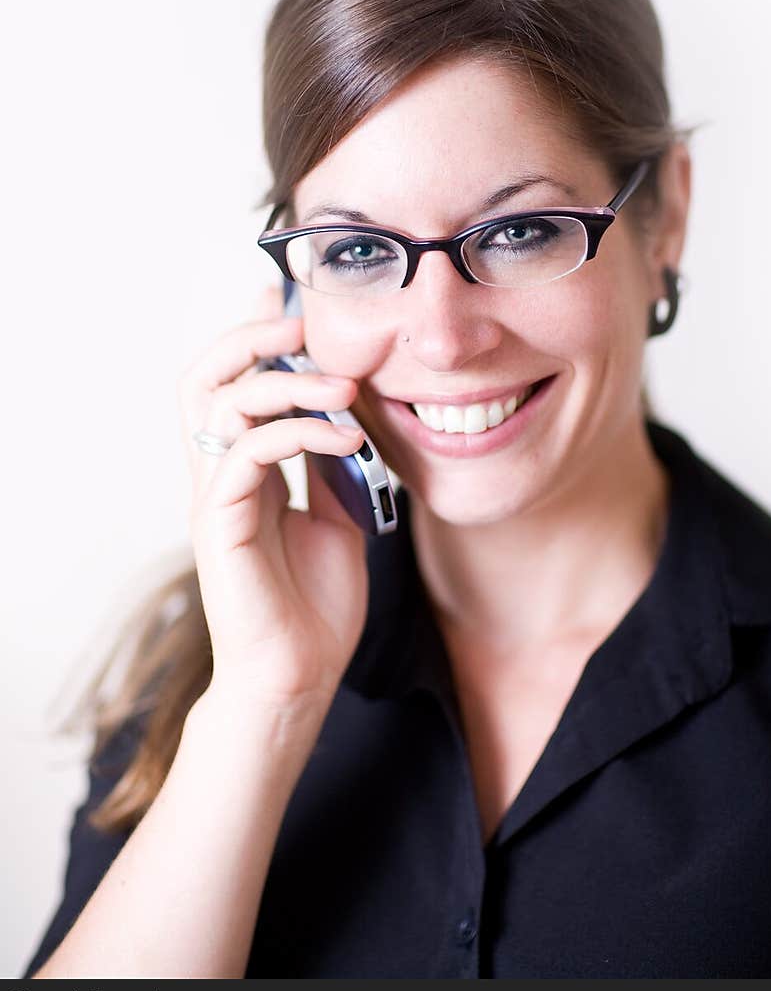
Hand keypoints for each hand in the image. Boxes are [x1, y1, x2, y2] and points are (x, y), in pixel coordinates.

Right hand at [177, 286, 369, 713]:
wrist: (298, 679)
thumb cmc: (314, 607)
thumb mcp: (336, 519)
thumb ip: (330, 470)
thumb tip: (348, 422)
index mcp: (243, 471)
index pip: (228, 385)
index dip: (252, 340)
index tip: (297, 312)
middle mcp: (219, 476)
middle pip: (202, 378)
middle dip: (248, 338)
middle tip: (301, 325)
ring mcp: (216, 498)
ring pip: (221, 404)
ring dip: (287, 383)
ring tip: (344, 389)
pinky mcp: (221, 524)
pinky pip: (246, 453)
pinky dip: (297, 432)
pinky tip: (344, 440)